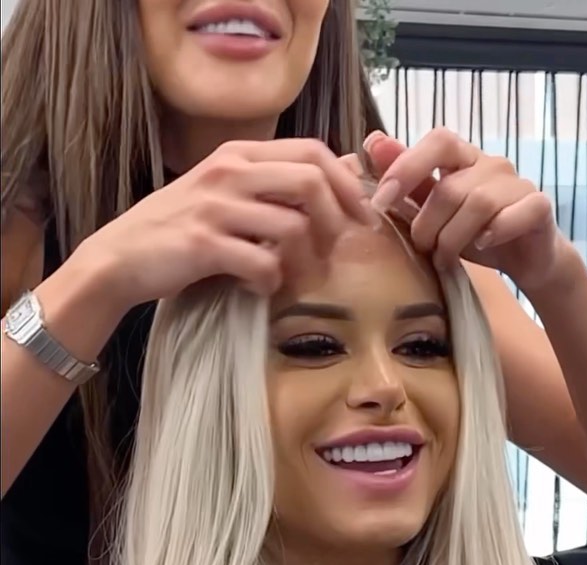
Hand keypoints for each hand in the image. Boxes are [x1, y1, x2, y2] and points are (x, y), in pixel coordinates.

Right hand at [82, 139, 373, 311]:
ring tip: (296, 275)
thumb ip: (272, 185)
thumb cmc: (178, 231)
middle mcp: (228, 172)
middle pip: (310, 180)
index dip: (347, 183)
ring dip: (305, 258)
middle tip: (340, 250)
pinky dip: (271, 281)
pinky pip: (262, 262)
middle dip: (337, 218)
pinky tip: (261, 286)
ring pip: (291, 225)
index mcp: (238, 154)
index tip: (361, 216)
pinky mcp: (204, 244)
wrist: (119, 258)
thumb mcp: (225, 194)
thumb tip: (338, 179)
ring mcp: (215, 207)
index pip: (312, 151)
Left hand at [365, 128, 564, 293]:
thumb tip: (372, 142)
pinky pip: (513, 215)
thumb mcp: (435, 212)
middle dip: (428, 225)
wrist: (527, 260)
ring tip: (445, 258)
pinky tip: (482, 245)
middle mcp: (491, 164)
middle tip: (422, 249)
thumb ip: (409, 183)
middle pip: (450, 187)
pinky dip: (495, 232)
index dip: (406, 167)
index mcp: (463, 159)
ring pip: (477, 203)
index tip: (381, 202)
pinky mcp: (539, 206)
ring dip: (453, 238)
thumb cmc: (475, 234)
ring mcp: (517, 184)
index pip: (437, 141)